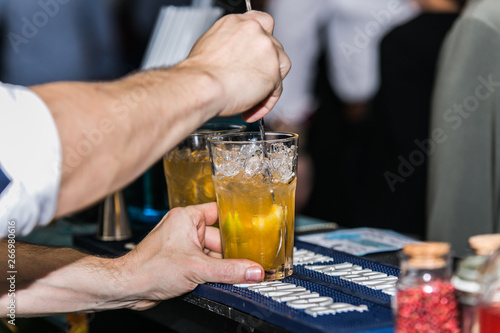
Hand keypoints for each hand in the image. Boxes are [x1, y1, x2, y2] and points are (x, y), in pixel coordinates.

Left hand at [119, 203, 263, 309]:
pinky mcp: (181, 261)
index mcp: (186, 217)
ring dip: (220, 265)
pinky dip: (212, 272)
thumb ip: (229, 270)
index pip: (219, 212)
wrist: (129, 287)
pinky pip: (204, 263)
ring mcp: (183, 245)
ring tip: (232, 274)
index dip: (236, 221)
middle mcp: (184, 228)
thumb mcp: (197, 268)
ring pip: (212, 253)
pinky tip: (217, 279)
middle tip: (247, 263)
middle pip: (219, 238)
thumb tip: (253, 270)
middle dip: (229, 253)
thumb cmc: (150, 268)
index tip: (253, 229)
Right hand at [179, 11, 290, 122]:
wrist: (200, 86)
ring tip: (251, 100)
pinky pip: (276, 90)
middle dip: (266, 66)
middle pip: (274, 46)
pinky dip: (265, 103)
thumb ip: (231, 46)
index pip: (263, 23)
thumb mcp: (211, 46)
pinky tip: (250, 110)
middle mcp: (255, 31)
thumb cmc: (198, 73)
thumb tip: (236, 57)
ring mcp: (267, 50)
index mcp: (238, 22)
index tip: (259, 53)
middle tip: (251, 83)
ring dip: (269, 84)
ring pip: (281, 66)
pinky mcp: (274, 72)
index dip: (264, 39)